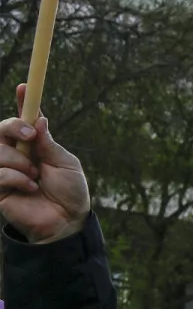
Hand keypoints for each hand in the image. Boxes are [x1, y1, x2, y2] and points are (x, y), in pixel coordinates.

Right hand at [0, 85, 90, 243]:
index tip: (25, 87)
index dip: (23, 103)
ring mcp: (5, 171)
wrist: (66, 221)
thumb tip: (39, 118)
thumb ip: (48, 142)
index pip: (23, 121)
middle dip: (14, 126)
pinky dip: (15, 178)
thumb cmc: (70, 192)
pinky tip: (29, 187)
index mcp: (34, 145)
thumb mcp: (64, 162)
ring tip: (35, 176)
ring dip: (18, 161)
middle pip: (0, 129)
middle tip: (30, 136)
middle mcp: (16, 154)